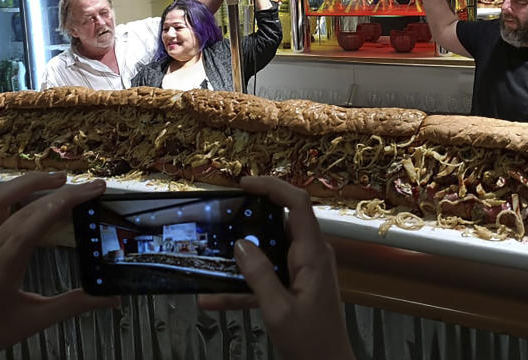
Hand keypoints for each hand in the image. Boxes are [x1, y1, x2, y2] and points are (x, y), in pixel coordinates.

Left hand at [0, 151, 118, 359]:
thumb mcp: (36, 321)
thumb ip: (75, 304)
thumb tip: (114, 299)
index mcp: (1, 271)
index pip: (35, 225)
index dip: (66, 202)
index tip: (94, 189)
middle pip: (23, 210)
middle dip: (60, 193)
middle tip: (90, 185)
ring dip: (28, 183)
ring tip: (58, 177)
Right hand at [197, 177, 354, 359]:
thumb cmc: (312, 343)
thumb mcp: (278, 311)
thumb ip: (259, 275)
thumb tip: (241, 244)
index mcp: (313, 254)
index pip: (298, 204)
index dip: (272, 186)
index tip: (244, 184)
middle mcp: (312, 255)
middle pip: (281, 220)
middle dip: (251, 216)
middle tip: (222, 216)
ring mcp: (304, 268)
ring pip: (270, 248)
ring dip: (242, 253)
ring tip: (213, 253)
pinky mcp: (296, 283)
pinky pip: (267, 274)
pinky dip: (244, 283)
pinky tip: (214, 296)